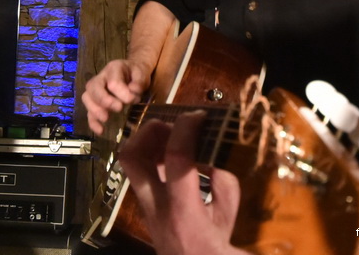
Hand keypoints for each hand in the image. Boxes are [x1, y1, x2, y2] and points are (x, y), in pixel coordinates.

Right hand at [81, 59, 149, 135]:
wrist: (132, 72)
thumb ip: (139, 81)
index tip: (133, 100)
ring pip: (87, 97)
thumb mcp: (142, 74)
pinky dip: (92, 121)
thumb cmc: (136, 74)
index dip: (123, 93)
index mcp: (113, 68)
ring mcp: (95, 89)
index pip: (113, 82)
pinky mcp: (95, 101)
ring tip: (106, 118)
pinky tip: (100, 130)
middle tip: (118, 108)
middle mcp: (100, 77)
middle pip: (94, 87)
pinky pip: (88, 111)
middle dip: (105, 100)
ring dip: (95, 109)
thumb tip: (134, 90)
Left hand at [119, 111, 245, 254]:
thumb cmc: (215, 250)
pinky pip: (140, 171)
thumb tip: (210, 156)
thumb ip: (222, 182)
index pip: (175, 158)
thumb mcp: (229, 217)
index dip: (186, 129)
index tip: (198, 116)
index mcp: (183, 211)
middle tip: (173, 125)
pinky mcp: (144, 206)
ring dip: (147, 141)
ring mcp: (145, 207)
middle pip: (132, 156)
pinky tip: (171, 156)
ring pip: (129, 162)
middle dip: (149, 131)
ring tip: (171, 137)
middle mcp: (156, 207)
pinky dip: (152, 156)